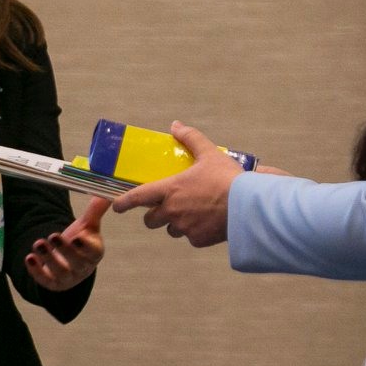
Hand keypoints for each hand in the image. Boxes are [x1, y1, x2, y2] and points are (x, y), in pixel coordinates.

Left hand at [25, 197, 106, 290]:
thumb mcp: (87, 226)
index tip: (77, 237)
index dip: (86, 246)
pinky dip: (37, 271)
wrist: (67, 262)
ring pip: (61, 272)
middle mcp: (83, 268)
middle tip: (53, 236)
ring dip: (49, 259)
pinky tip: (29, 258)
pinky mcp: (53, 283)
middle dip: (65, 250)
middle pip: (77, 262)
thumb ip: (95, 211)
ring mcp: (68, 278)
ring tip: (38, 244)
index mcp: (94, 253)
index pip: (93, 252)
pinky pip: (46, 280)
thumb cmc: (80, 243)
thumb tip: (106, 193)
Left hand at [110, 123, 256, 247]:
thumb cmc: (228, 178)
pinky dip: (196, 232)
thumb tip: (176, 125)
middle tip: (166, 208)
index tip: (117, 205)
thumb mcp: (209, 154)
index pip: (137, 197)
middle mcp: (173, 211)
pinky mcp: (198, 240)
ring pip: (171, 230)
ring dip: (176, 224)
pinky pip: (191, 238)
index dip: (124, 202)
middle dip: (155, 215)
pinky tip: (208, 222)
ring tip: (192, 213)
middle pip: (151, 220)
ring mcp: (184, 227)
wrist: (248, 206)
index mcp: (170, 189)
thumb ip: (190, 138)